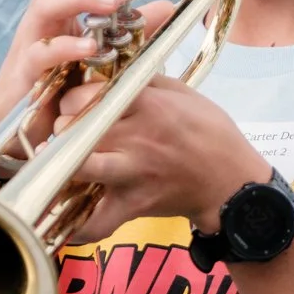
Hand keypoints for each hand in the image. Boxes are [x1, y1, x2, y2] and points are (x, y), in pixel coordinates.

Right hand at [0, 0, 133, 153]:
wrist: (23, 127)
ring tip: (112, 7)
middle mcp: (41, 19)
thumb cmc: (61, 83)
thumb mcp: (101, 49)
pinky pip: (40, 53)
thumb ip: (131, 27)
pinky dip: (68, 45)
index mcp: (57, 7)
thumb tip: (167, 6)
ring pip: (43, 2)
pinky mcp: (28, 74)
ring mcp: (31, 44)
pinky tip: (93, 47)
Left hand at [56, 74, 271, 244]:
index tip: (76, 101)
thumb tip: (111, 67)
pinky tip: (66, 220)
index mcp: (148, 105)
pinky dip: (79, 226)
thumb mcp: (182, 93)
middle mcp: (136, 137)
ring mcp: (133, 173)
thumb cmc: (210, 133)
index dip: (74, 97)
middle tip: (65, 130)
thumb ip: (145, 80)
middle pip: (75, 127)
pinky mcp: (134, 204)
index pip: (90, 94)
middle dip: (62, 127)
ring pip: (79, 167)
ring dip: (61, 164)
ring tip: (59, 161)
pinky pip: (98, 221)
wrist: (234, 181)